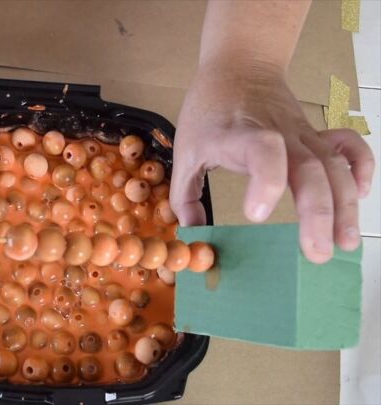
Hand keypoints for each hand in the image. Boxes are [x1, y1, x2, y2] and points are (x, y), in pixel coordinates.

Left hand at [170, 58, 374, 263]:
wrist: (238, 66)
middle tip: (316, 253)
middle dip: (317, 214)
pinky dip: (361, 167)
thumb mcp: (185, 150)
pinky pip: (348, 146)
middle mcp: (276, 134)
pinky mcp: (315, 133)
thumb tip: (193, 234)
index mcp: (235, 136)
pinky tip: (360, 195)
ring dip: (344, 205)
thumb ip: (184, 194)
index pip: (260, 149)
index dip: (265, 180)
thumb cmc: (208, 110)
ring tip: (344, 242)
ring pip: (333, 166)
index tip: (257, 214)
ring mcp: (301, 133)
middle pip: (308, 169)